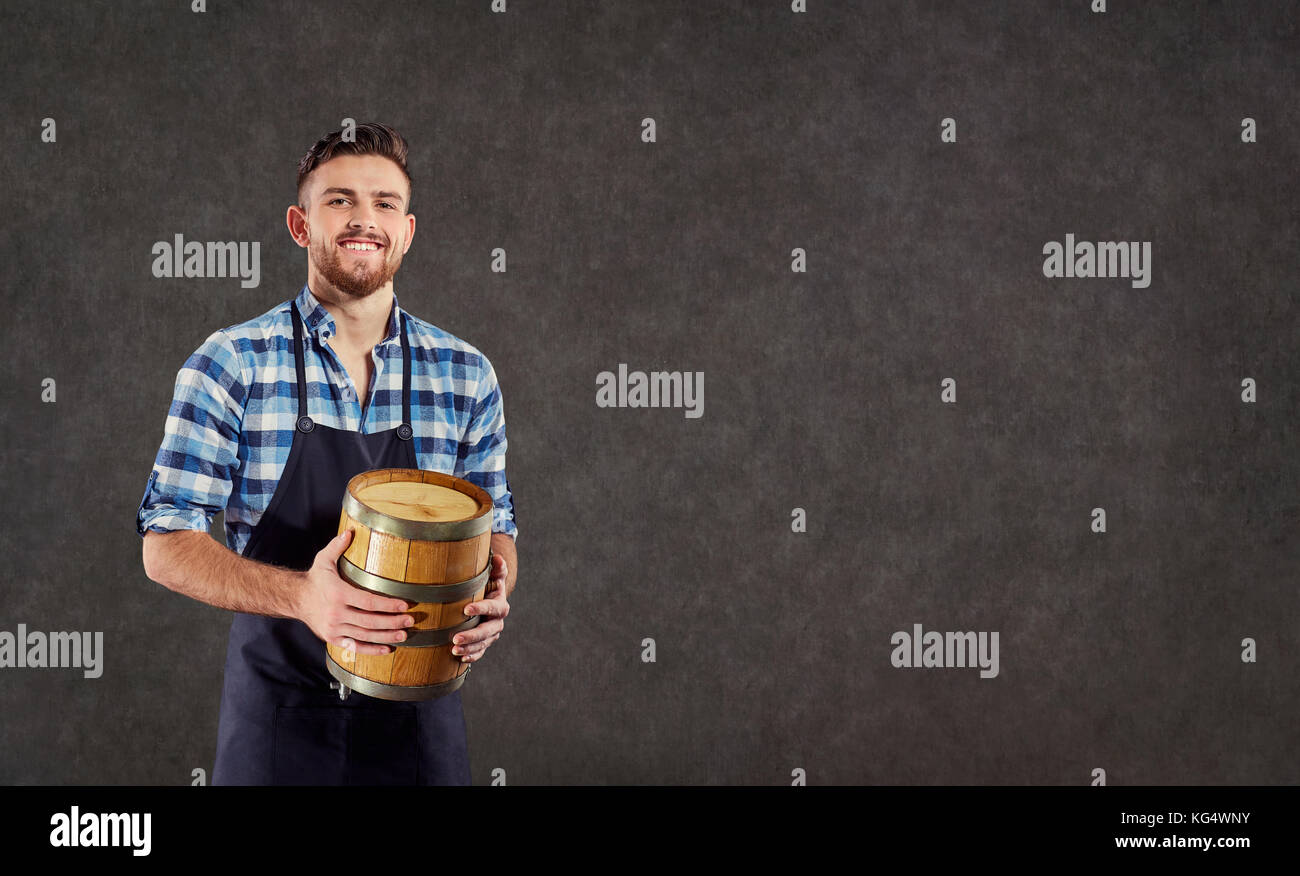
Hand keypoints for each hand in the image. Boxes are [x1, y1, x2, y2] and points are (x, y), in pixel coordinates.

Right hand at [296, 529, 413, 655]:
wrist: (295, 599)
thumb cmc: (315, 578)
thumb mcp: (323, 559)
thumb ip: (337, 546)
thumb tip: (350, 532)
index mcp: (338, 594)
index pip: (369, 602)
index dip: (388, 605)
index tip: (405, 605)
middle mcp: (337, 614)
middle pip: (370, 621)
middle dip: (392, 622)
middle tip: (410, 621)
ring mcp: (334, 629)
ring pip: (365, 635)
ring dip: (386, 636)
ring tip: (404, 635)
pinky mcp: (333, 639)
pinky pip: (355, 646)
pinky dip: (371, 649)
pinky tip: (387, 649)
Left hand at [452, 554, 510, 662]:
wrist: (488, 599)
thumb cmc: (487, 584)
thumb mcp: (493, 575)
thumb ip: (497, 568)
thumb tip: (498, 558)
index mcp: (500, 605)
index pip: (492, 607)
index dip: (481, 609)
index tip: (465, 610)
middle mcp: (497, 621)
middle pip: (487, 631)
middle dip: (472, 635)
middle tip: (455, 638)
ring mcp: (492, 634)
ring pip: (483, 644)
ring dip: (469, 648)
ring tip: (454, 650)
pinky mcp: (485, 642)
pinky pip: (480, 652)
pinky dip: (472, 656)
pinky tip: (460, 659)